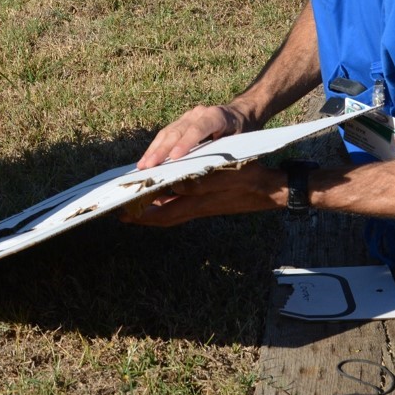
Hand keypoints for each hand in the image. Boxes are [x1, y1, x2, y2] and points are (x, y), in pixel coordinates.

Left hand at [120, 163, 285, 226]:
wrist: (271, 189)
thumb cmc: (249, 180)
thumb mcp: (224, 178)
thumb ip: (199, 184)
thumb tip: (173, 188)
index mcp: (197, 204)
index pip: (162, 216)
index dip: (141, 216)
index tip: (123, 214)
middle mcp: (197, 208)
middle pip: (163, 216)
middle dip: (142, 214)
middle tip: (123, 209)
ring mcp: (202, 205)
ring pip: (171, 210)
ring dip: (154, 206)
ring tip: (137, 199)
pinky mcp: (209, 201)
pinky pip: (181, 204)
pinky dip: (168, 199)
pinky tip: (164, 190)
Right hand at [137, 104, 252, 169]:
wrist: (240, 115)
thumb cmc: (242, 134)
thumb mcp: (240, 143)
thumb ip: (223, 152)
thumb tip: (205, 172)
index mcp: (216, 115)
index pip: (199, 128)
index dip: (186, 142)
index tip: (175, 157)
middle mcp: (198, 113)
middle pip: (177, 131)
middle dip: (162, 150)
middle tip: (150, 166)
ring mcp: (187, 116)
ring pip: (167, 132)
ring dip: (153, 150)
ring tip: (143, 166)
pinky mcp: (180, 123)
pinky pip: (165, 135)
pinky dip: (155, 148)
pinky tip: (146, 160)